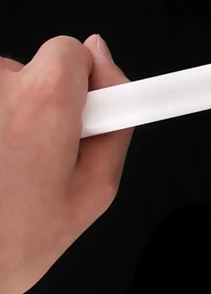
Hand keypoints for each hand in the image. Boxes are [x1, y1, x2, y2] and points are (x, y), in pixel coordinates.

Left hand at [0, 35, 133, 293]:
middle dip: (37, 104)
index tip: (78, 109)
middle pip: (29, 70)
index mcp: (42, 102)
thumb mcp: (95, 190)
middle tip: (33, 156)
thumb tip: (108, 66)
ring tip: (2, 166)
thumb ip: (116, 121)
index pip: (69, 50)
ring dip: (4, 116)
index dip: (80, 82)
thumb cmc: (11, 244)